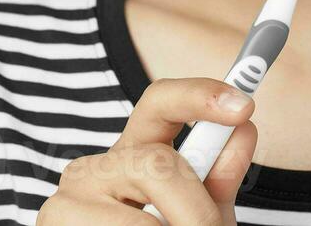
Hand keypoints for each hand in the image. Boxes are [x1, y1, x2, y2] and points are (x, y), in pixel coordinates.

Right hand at [36, 77, 257, 224]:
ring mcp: (67, 201)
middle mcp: (92, 169)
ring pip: (142, 218)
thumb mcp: (196, 213)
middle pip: (158, 163)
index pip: (159, 101)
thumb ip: (219, 177)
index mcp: (131, 154)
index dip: (200, 95)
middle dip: (197, 209)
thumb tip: (243, 130)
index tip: (242, 106)